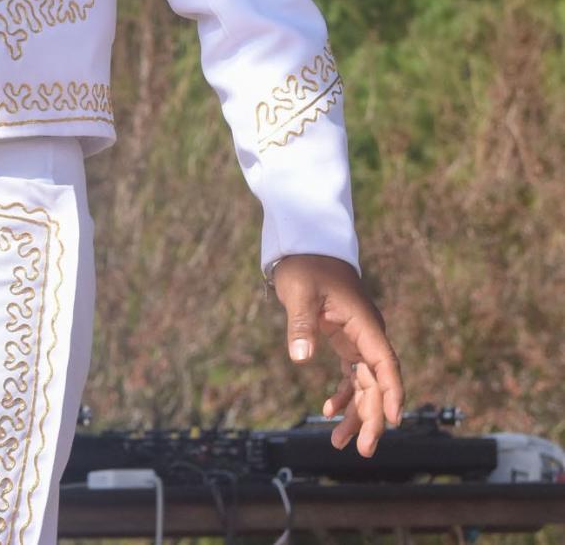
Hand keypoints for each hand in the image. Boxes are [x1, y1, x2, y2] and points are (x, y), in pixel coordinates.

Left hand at [274, 254, 403, 456]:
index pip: (384, 363)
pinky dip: (343, 393)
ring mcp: (357, 337)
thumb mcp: (299, 292)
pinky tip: (329, 411)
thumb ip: (301, 325)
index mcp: (364, 323)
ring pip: (365, 383)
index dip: (391, 393)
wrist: (307, 244)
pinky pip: (352, 373)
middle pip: (377, 382)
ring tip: (339, 441)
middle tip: (364, 449)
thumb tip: (301, 358)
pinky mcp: (345, 338)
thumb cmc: (305, 265)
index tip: (393, 421)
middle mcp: (366, 334)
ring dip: (357, 411)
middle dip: (373, 416)